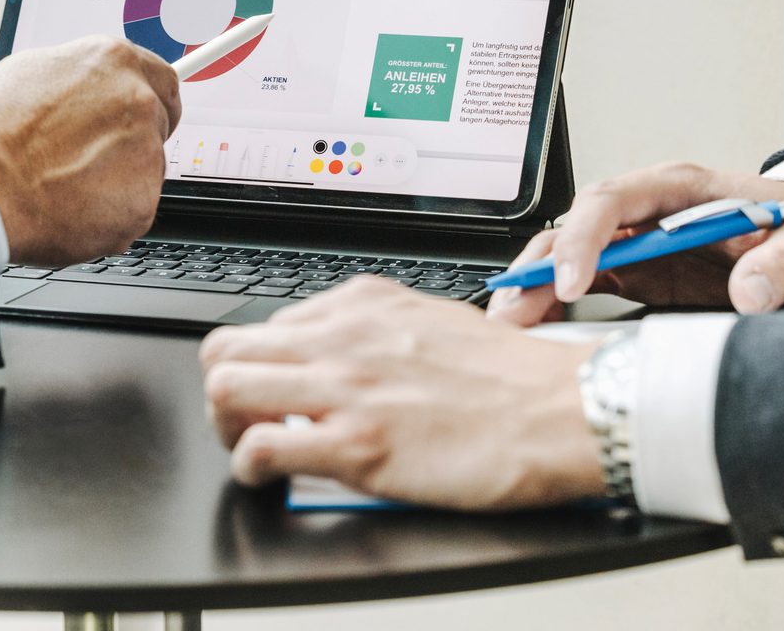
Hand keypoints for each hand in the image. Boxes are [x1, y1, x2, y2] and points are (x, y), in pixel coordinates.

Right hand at [0, 36, 181, 266]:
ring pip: (144, 171)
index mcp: (112, 61)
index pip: (160, 79)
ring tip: (64, 186)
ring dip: (117, 180)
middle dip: (132, 142)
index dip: (147, 102)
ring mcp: (145, 153)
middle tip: (92, 159)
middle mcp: (137, 101)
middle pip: (157, 124)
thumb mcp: (29, 73)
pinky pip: (132, 211)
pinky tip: (70, 209)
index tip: (140, 116)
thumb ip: (77, 80)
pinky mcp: (141, 203)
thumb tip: (85, 89)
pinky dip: (109, 216)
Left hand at [201, 278, 600, 510]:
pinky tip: (269, 478)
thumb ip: (377, 334)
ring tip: (250, 448)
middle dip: (224, 388)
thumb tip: (345, 358)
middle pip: (226, 348)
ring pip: (225, 388)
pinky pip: (260, 447)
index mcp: (360, 304)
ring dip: (225, 426)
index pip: (267, 325)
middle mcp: (341, 337)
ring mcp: (344, 388)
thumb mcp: (431, 322)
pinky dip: (249, 467)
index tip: (273, 390)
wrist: (560, 410)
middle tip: (245, 420)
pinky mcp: (355, 443)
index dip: (261, 364)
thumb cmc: (513, 378)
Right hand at [487, 161, 783, 326]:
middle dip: (538, 265)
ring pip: (568, 252)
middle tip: (514, 308)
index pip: (612, 201)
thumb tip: (748, 294)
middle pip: (574, 226)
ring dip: (535, 284)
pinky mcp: (638, 270)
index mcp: (680, 189)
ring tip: (508, 322)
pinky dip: (554, 301)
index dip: (583, 239)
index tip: (571, 282)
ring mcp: (638, 240)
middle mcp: (648, 210)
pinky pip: (584, 281)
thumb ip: (782, 264)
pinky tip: (534, 326)